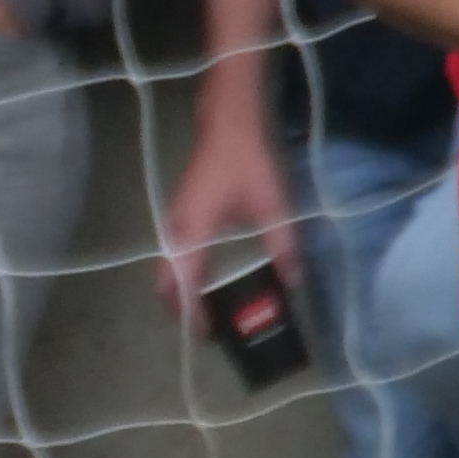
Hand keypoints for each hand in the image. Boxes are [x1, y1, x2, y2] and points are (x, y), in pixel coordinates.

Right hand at [157, 112, 301, 326]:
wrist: (227, 122)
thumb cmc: (247, 161)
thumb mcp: (273, 205)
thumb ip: (283, 245)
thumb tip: (292, 280)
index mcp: (193, 234)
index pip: (186, 285)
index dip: (194, 314)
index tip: (209, 335)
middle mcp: (176, 232)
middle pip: (165, 281)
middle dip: (180, 308)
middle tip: (206, 326)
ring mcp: (174, 221)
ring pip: (167, 267)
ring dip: (181, 290)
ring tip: (207, 306)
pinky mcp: (180, 213)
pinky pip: (173, 254)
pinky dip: (183, 272)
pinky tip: (207, 274)